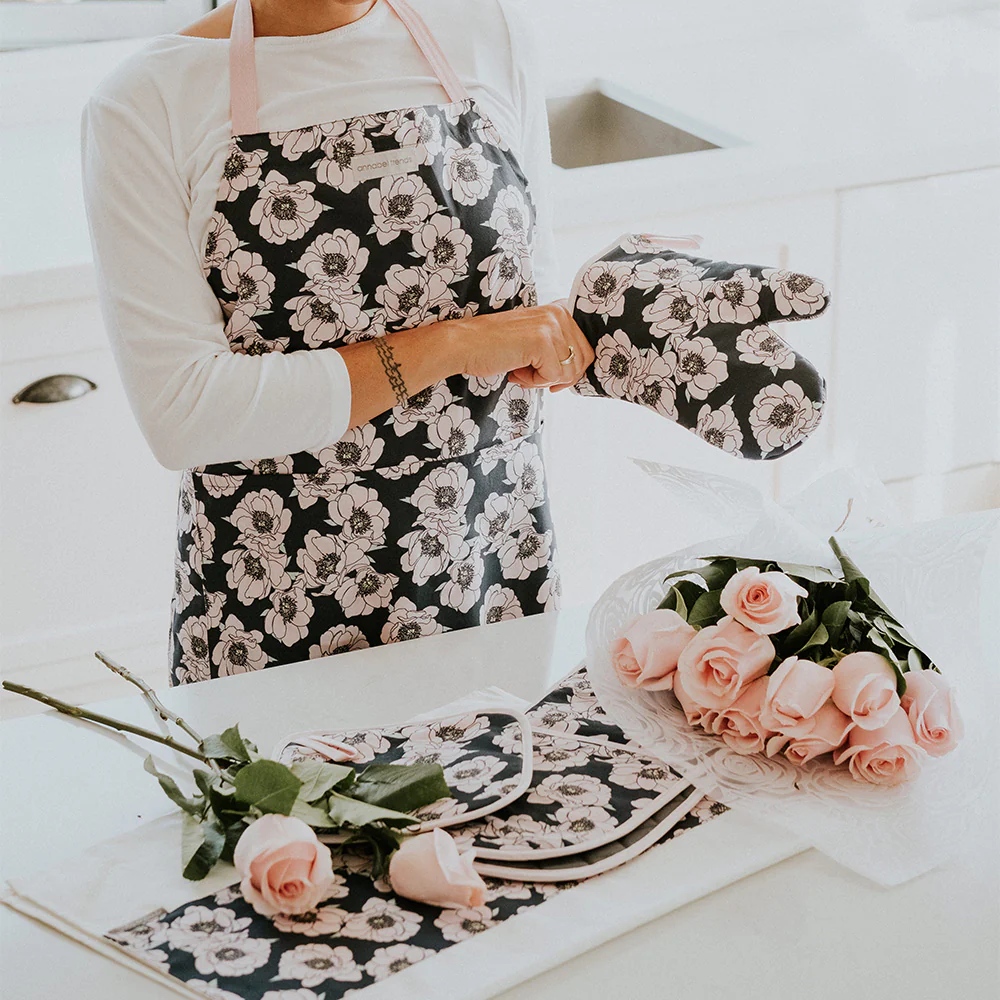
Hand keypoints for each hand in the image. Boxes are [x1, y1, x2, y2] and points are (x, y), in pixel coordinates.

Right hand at [448, 299, 593, 391]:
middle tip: (532, 374)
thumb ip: (558, 347)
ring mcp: (550, 327)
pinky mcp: (541, 342)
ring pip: (568, 372)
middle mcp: (559, 314)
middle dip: (558, 377)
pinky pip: (553, 377)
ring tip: (521, 369)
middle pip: (582, 362)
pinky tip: (515, 370)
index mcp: (559, 311)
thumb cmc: (495, 347)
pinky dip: (533, 382)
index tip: (549, 376)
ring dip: (543, 379)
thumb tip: (577, 373)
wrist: (464, 345)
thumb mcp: (534, 339)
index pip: (586, 350)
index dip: (570, 370)